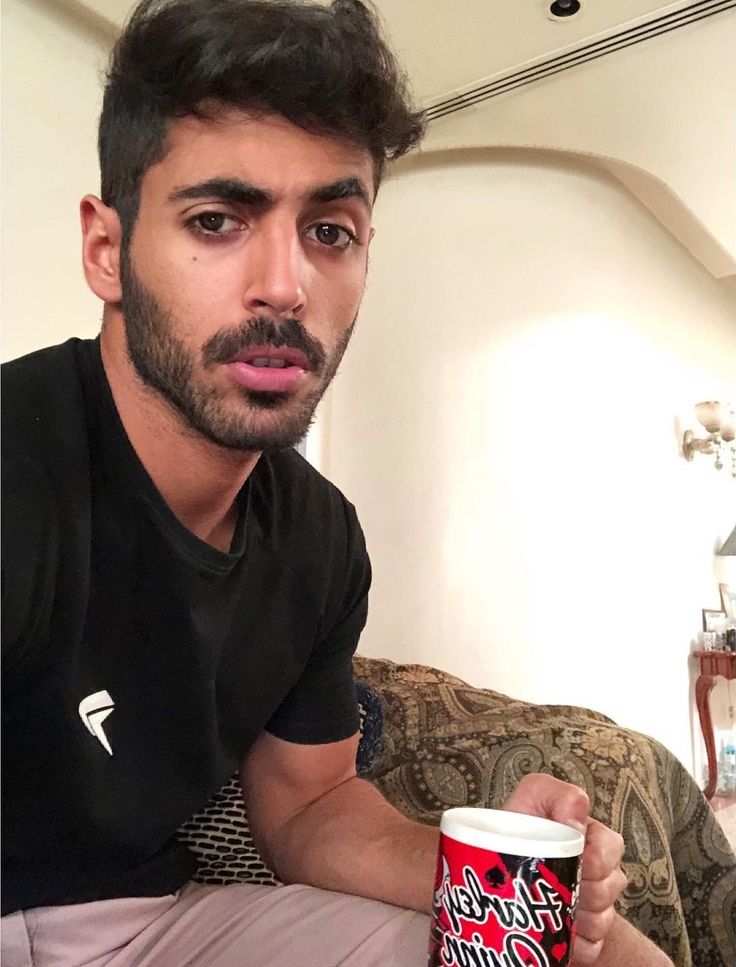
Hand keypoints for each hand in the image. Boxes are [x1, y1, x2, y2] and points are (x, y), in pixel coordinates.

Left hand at [503, 774, 626, 964]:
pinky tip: (555, 936)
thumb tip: (576, 820)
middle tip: (550, 884)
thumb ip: (558, 795)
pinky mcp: (586, 935)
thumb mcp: (535, 795)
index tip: (567, 860)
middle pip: (610, 887)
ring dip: (575, 918)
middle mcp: (601, 870)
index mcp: (594, 837)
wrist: (495, 863)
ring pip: (603, 920)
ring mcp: (595, 904)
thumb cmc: (518, 825)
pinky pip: (594, 948)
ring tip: (547, 908)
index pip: (612, 847)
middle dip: (581, 890)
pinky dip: (575, 945)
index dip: (593, 859)